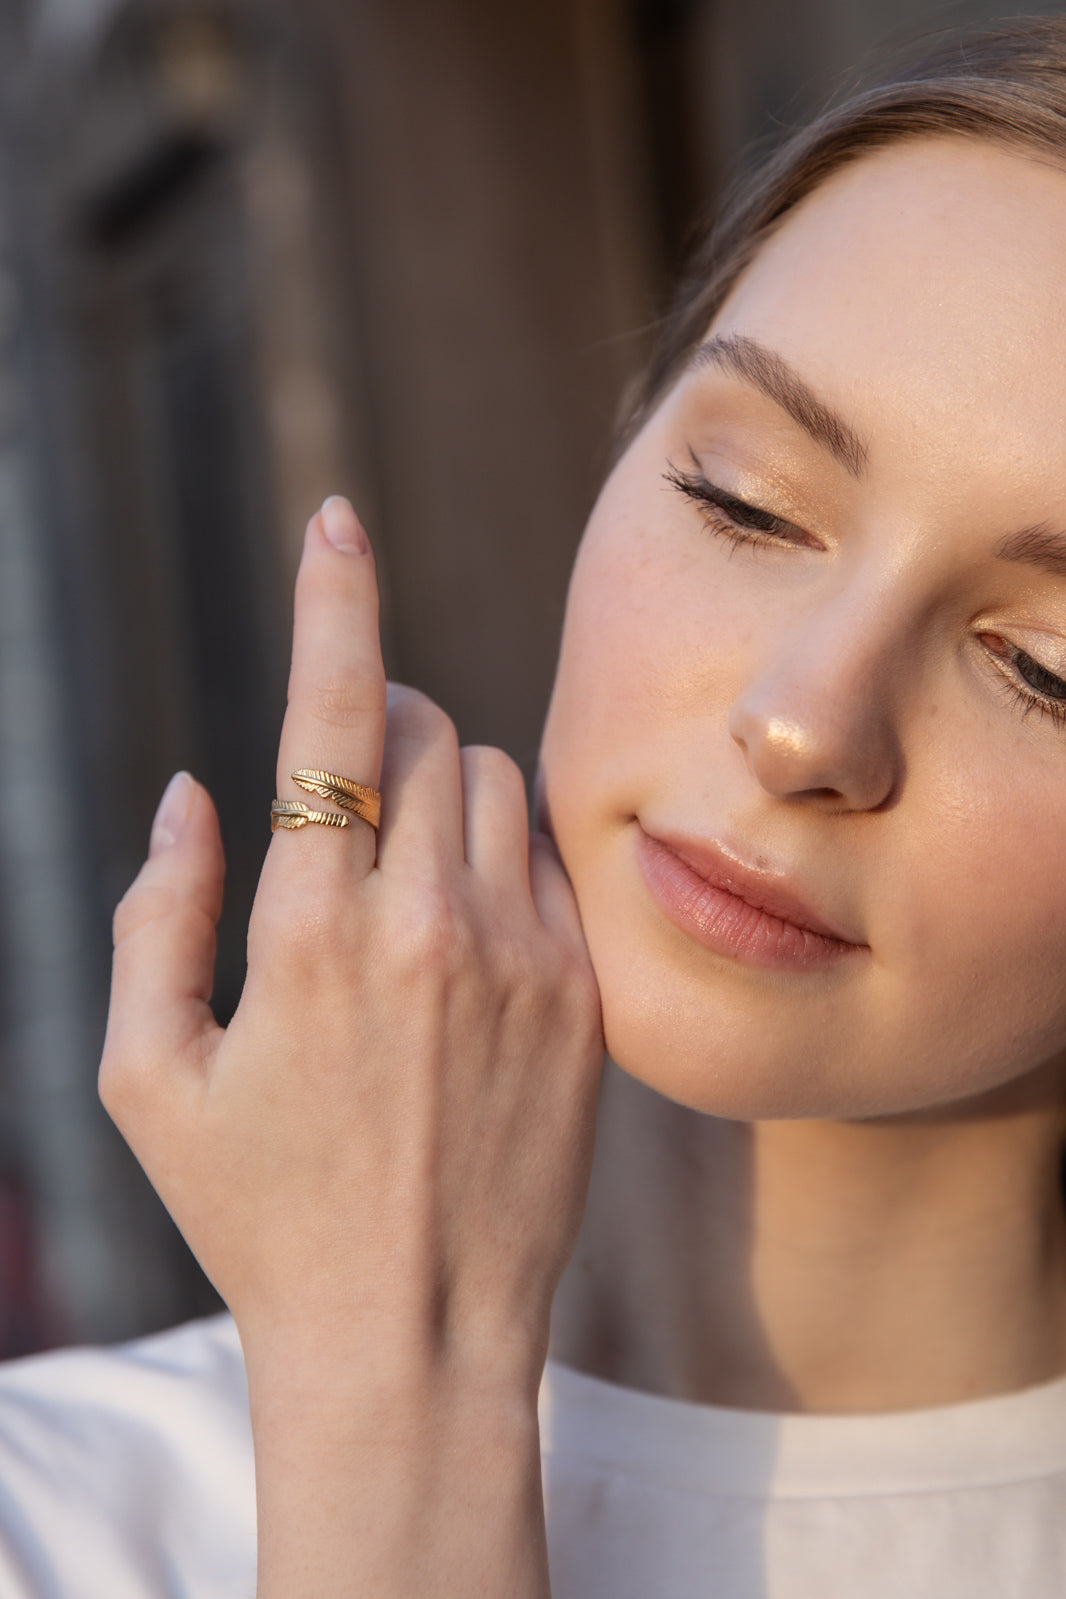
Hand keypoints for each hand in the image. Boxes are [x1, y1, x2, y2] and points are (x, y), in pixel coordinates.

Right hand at [99, 497, 602, 1594]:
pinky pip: (552, 862)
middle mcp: (430, 925)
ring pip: (496, 784)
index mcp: (311, 934)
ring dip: (443, 790)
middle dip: (380, 730)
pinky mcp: (585, 996)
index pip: (331, 721)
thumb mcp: (150, 1078)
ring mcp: (525, 958)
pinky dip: (502, 860)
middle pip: (426, 734)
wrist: (413, 1333)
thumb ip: (155, 915)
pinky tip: (465, 940)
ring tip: (403, 881)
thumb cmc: (261, 1214)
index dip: (335, 603)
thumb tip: (191, 791)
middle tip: (346, 796)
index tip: (339, 519)